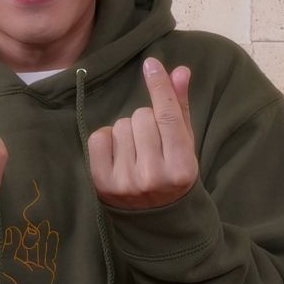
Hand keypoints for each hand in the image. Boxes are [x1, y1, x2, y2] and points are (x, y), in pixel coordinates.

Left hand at [87, 58, 197, 209]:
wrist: (155, 220)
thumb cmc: (172, 174)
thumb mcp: (185, 145)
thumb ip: (181, 108)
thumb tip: (180, 71)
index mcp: (182, 167)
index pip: (167, 117)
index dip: (159, 87)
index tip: (150, 63)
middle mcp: (153, 176)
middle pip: (142, 117)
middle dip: (146, 121)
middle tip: (151, 143)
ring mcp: (126, 182)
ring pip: (121, 125)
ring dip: (128, 132)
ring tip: (136, 153)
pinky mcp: (102, 184)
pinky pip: (99, 137)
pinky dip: (107, 140)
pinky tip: (118, 156)